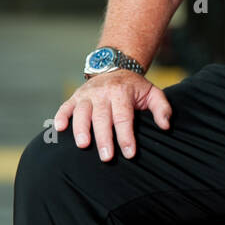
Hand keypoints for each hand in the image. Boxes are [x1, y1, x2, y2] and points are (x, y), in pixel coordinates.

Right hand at [53, 69, 171, 160]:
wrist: (115, 67)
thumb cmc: (135, 87)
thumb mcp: (153, 93)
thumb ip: (162, 109)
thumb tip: (165, 126)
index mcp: (122, 93)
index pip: (124, 117)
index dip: (126, 136)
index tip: (129, 154)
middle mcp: (102, 93)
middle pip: (102, 118)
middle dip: (104, 138)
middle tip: (107, 157)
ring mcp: (87, 94)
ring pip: (81, 112)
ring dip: (80, 129)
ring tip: (83, 145)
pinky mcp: (75, 96)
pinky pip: (65, 106)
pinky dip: (60, 116)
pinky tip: (59, 129)